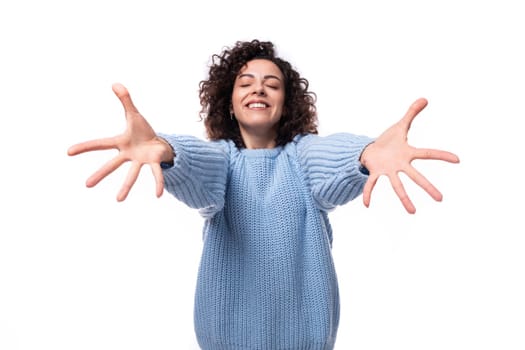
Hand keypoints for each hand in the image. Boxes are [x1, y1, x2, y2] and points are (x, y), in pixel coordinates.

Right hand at [67, 83, 173, 200]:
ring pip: (132, 175)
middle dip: (100, 174)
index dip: (85, 147)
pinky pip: (155, 174)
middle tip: (87, 185)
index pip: (100, 144)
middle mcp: (128, 155)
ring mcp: (140, 161)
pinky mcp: (153, 163)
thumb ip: (126, 101)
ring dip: (126, 187)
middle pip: (112, 165)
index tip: (68, 152)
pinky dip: (158, 183)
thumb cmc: (144, 132)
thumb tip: (115, 83)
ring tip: (119, 200)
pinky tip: (158, 195)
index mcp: (120, 143)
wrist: (159, 144)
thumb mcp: (134, 115)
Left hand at [359, 98, 459, 213]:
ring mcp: (388, 170)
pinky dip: (368, 193)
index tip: (457, 159)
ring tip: (413, 212)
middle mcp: (400, 165)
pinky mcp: (375, 172)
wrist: (370, 150)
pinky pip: (371, 184)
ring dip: (404, 198)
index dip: (442, 155)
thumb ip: (411, 113)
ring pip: (397, 186)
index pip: (428, 154)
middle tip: (440, 199)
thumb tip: (425, 98)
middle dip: (428, 187)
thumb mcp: (400, 126)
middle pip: (416, 176)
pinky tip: (366, 204)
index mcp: (408, 154)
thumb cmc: (387, 141)